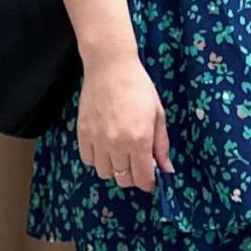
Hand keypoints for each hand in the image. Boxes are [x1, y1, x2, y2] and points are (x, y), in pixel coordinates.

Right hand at [77, 52, 174, 192]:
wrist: (110, 66)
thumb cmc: (138, 87)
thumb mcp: (158, 114)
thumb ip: (161, 145)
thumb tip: (166, 169)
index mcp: (139, 140)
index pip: (142, 178)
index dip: (148, 184)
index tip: (150, 181)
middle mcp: (117, 144)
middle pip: (123, 179)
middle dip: (133, 177)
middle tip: (138, 165)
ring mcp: (97, 140)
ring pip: (105, 173)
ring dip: (115, 170)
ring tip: (121, 155)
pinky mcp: (83, 134)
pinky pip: (88, 160)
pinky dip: (97, 160)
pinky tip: (105, 148)